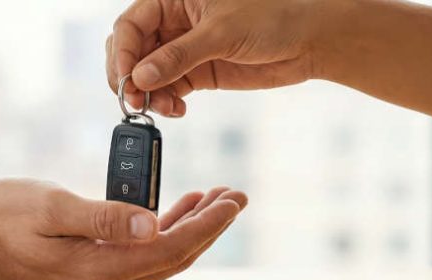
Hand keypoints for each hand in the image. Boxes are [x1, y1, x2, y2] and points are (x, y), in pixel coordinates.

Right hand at [0, 178, 246, 279]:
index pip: (170, 250)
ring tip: (215, 199)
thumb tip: (153, 221)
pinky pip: (140, 256)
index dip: (207, 226)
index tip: (233, 202)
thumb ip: (106, 216)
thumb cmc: (0, 218)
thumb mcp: (53, 206)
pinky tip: (176, 211)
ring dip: (190, 228)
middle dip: (209, 227)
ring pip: (160, 258)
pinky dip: (164, 232)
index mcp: (97, 271)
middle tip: (235, 196)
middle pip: (173, 258)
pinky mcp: (91, 273)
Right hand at [107, 0, 330, 116]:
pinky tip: (176, 110)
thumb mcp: (221, 33)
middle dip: (128, 76)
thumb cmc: (273, 18)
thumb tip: (140, 77)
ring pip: (147, 74)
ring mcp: (184, 49)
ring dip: (148, 94)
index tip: (127, 79)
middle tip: (134, 100)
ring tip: (161, 108)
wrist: (308, 41)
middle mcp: (174, 22)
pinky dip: (166, 102)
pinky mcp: (197, 72)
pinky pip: (168, 88)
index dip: (122, 52)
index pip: (131, 24)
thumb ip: (179, 56)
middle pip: (132, 50)